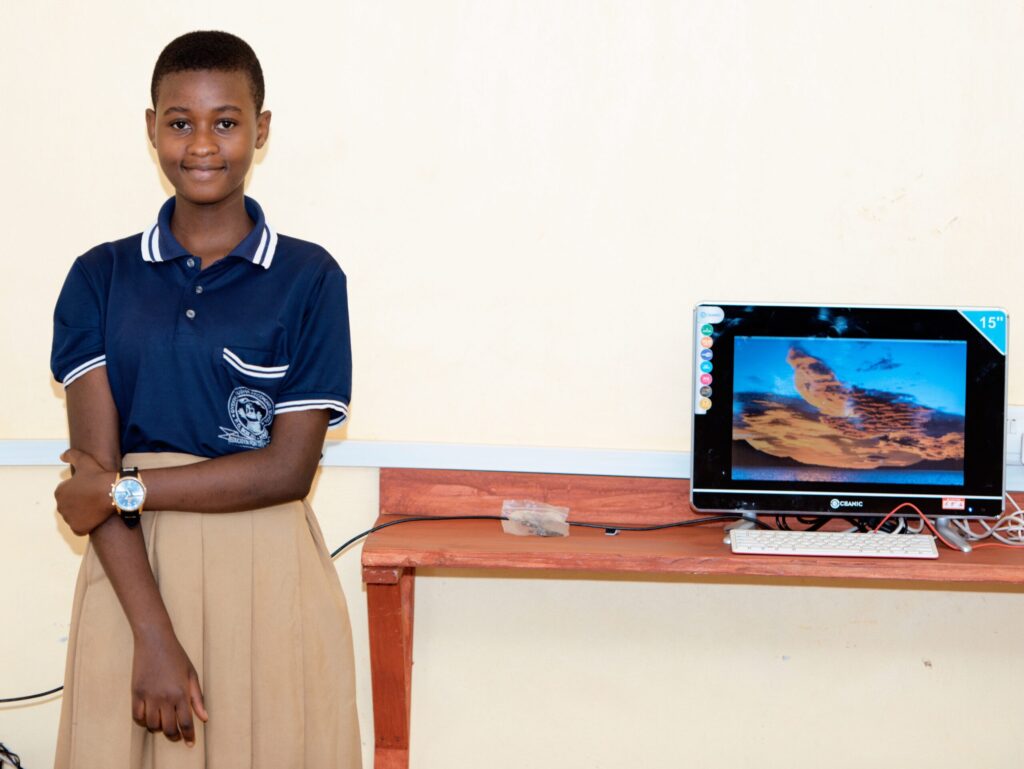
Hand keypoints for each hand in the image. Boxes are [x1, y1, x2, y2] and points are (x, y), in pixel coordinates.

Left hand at [55, 448, 115, 534]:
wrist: (115, 492)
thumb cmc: (99, 476)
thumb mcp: (85, 460)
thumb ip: (71, 455)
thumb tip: (61, 456)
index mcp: (59, 492)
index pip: (67, 493)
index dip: (79, 491)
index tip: (90, 489)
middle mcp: (60, 506)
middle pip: (70, 506)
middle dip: (79, 504)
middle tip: (94, 499)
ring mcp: (69, 519)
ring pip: (74, 517)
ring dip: (82, 515)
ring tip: (96, 508)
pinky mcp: (78, 528)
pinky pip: (79, 529)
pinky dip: (85, 526)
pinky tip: (95, 519)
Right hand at [131, 629, 207, 745]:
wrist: (155, 641)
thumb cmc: (176, 656)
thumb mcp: (192, 675)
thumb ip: (197, 698)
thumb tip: (204, 718)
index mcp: (181, 693)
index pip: (186, 722)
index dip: (188, 736)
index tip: (190, 743)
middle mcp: (165, 697)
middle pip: (168, 728)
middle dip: (174, 736)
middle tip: (176, 736)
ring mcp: (149, 696)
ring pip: (152, 725)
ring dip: (158, 729)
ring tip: (163, 725)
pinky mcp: (136, 693)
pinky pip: (137, 717)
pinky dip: (143, 721)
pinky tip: (149, 718)